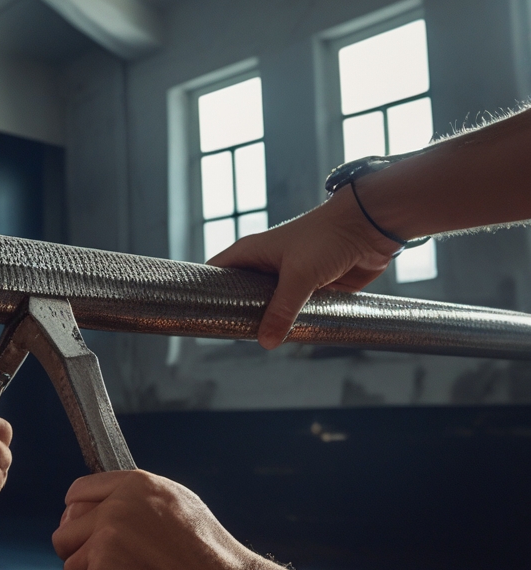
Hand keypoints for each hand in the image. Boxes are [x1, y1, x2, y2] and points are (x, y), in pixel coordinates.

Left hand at [52, 471, 265, 569]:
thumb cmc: (207, 555)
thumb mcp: (177, 503)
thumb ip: (136, 499)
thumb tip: (101, 505)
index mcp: (136, 484)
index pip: (79, 492)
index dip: (78, 513)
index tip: (84, 528)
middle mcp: (116, 507)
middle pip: (66, 527)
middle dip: (79, 546)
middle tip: (102, 563)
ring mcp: (105, 540)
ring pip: (70, 559)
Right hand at [208, 184, 399, 348]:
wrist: (371, 227)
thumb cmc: (328, 236)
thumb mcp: (300, 274)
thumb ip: (282, 309)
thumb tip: (266, 341)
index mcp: (251, 253)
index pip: (215, 273)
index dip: (203, 292)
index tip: (197, 316)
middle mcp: (265, 266)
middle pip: (241, 295)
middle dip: (238, 315)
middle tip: (231, 337)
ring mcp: (288, 278)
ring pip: (270, 307)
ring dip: (269, 322)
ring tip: (259, 342)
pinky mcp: (311, 289)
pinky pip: (295, 312)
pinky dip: (294, 323)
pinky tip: (290, 337)